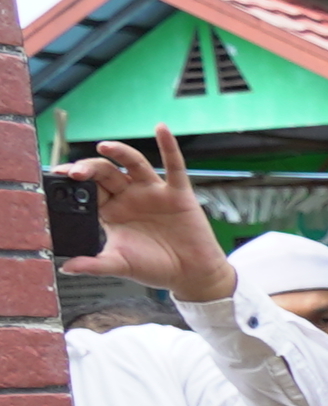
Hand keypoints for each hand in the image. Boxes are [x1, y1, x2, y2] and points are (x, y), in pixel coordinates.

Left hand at [55, 130, 238, 301]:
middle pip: (105, 172)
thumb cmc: (155, 268)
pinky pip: (174, 166)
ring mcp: (153, 192)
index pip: (88, 189)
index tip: (59, 177)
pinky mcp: (178, 193)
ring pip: (133, 164)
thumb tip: (66, 268)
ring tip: (104, 147)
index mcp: (111, 211)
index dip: (74, 181)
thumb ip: (94, 264)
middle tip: (75, 173)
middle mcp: (130, 197)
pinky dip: (169, 146)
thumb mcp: (119, 265)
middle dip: (89, 168)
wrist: (190, 275)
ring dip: (119, 152)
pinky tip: (161, 129)